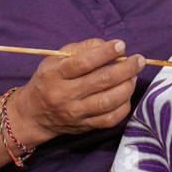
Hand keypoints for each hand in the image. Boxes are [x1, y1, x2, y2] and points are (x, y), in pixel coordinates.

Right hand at [8, 38, 144, 143]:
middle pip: (101, 81)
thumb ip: (82, 48)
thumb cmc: (49, 79)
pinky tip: (126, 94)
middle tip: (138, 60)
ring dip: (127, 87)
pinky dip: (124, 106)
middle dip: (126, 68)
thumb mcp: (56, 59)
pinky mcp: (84, 126)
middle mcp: (65, 95)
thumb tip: (110, 45)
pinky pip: (110, 119)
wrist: (33, 114)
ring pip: (108, 101)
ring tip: (133, 76)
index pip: (83, 62)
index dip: (105, 53)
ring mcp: (75, 113)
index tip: (121, 45)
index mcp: (55, 74)